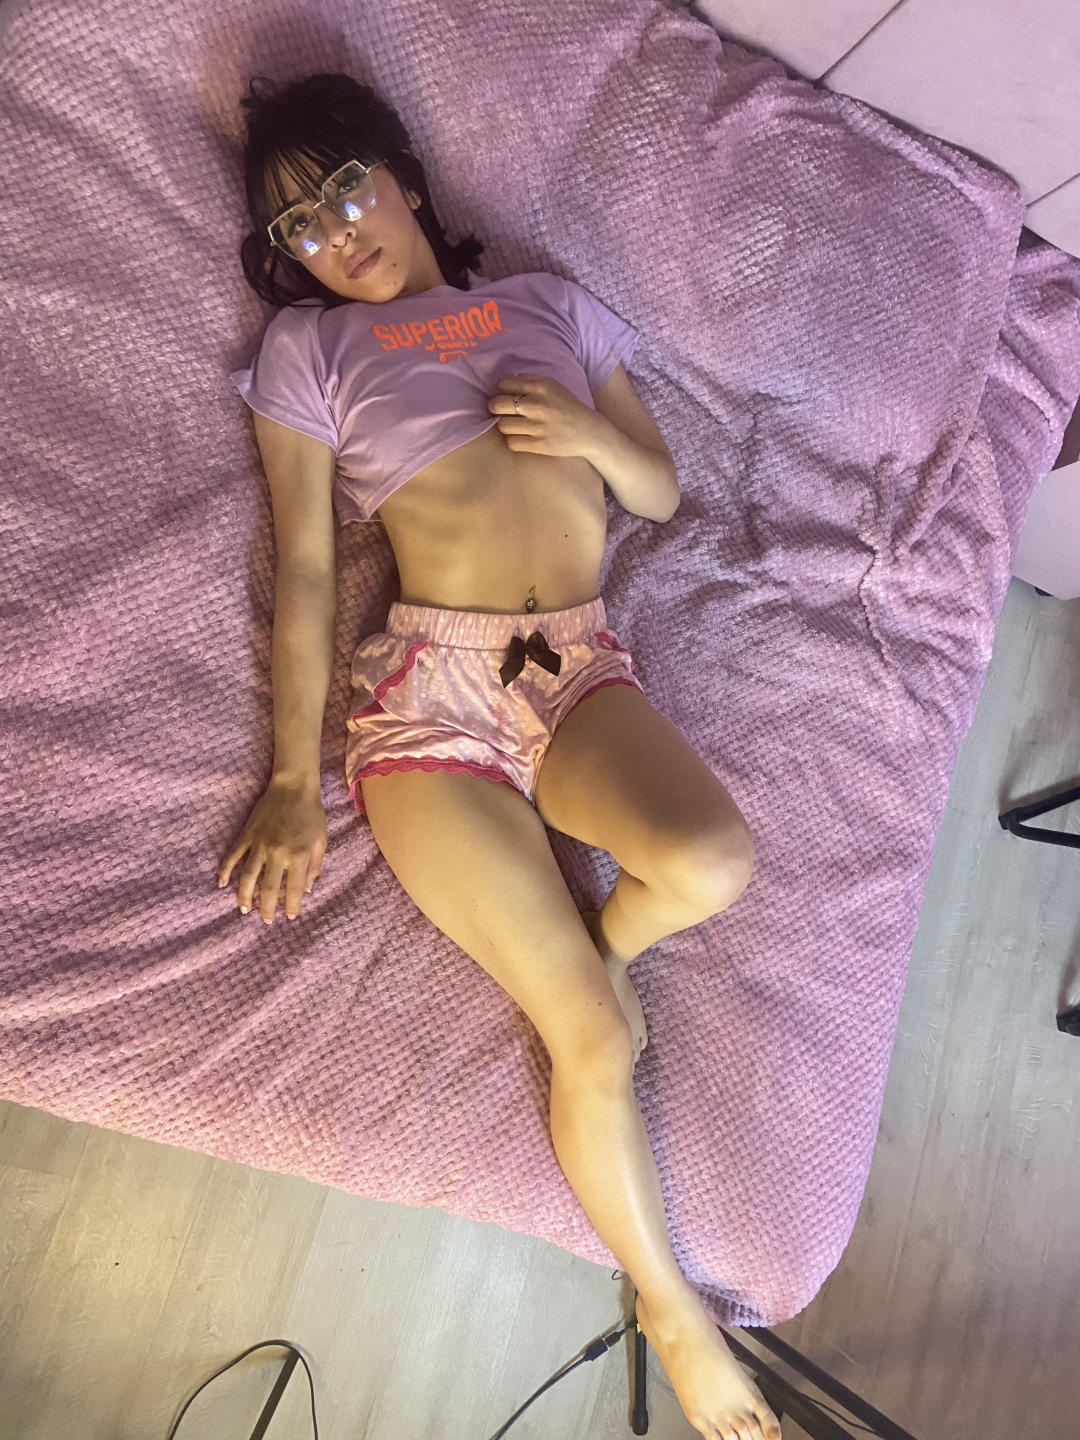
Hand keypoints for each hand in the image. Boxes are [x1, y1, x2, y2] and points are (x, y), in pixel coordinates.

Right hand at [217, 777, 326, 924]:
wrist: (293, 787)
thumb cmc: (312, 814)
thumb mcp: (321, 841)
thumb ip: (315, 866)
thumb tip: (307, 890)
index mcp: (300, 854)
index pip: (294, 888)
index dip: (291, 905)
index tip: (289, 917)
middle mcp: (278, 852)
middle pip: (268, 887)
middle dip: (266, 908)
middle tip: (265, 921)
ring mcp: (260, 843)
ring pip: (248, 875)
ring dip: (245, 895)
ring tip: (244, 910)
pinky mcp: (247, 835)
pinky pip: (233, 856)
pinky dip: (226, 870)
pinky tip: (222, 884)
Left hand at [488, 373, 601, 458]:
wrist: (589, 431)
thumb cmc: (567, 407)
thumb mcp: (553, 386)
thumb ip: (530, 382)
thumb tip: (503, 384)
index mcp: (541, 386)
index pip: (503, 384)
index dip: (498, 391)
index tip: (502, 396)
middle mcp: (537, 404)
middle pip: (497, 404)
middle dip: (494, 408)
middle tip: (500, 412)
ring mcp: (538, 426)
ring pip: (502, 425)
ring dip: (505, 426)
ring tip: (514, 426)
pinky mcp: (539, 444)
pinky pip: (511, 443)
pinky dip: (514, 440)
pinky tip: (522, 437)